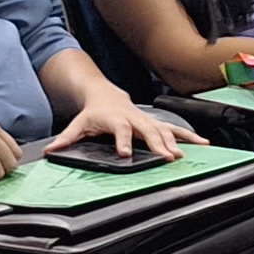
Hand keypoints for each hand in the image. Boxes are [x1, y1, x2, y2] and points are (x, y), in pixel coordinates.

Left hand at [50, 98, 193, 162]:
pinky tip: (202, 144)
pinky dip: (189, 137)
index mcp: (115, 119)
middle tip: (165, 158)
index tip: (126, 155)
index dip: (123, 141)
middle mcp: (134, 118)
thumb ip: (66, 138)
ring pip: (164, 130)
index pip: (120, 130)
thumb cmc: (94, 112)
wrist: (106, 95)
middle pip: (148, 131)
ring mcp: (147, 120)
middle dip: (158, 144)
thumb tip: (50, 150)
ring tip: (181, 156)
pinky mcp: (156, 122)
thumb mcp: (78, 124)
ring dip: (174, 143)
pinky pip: (175, 129)